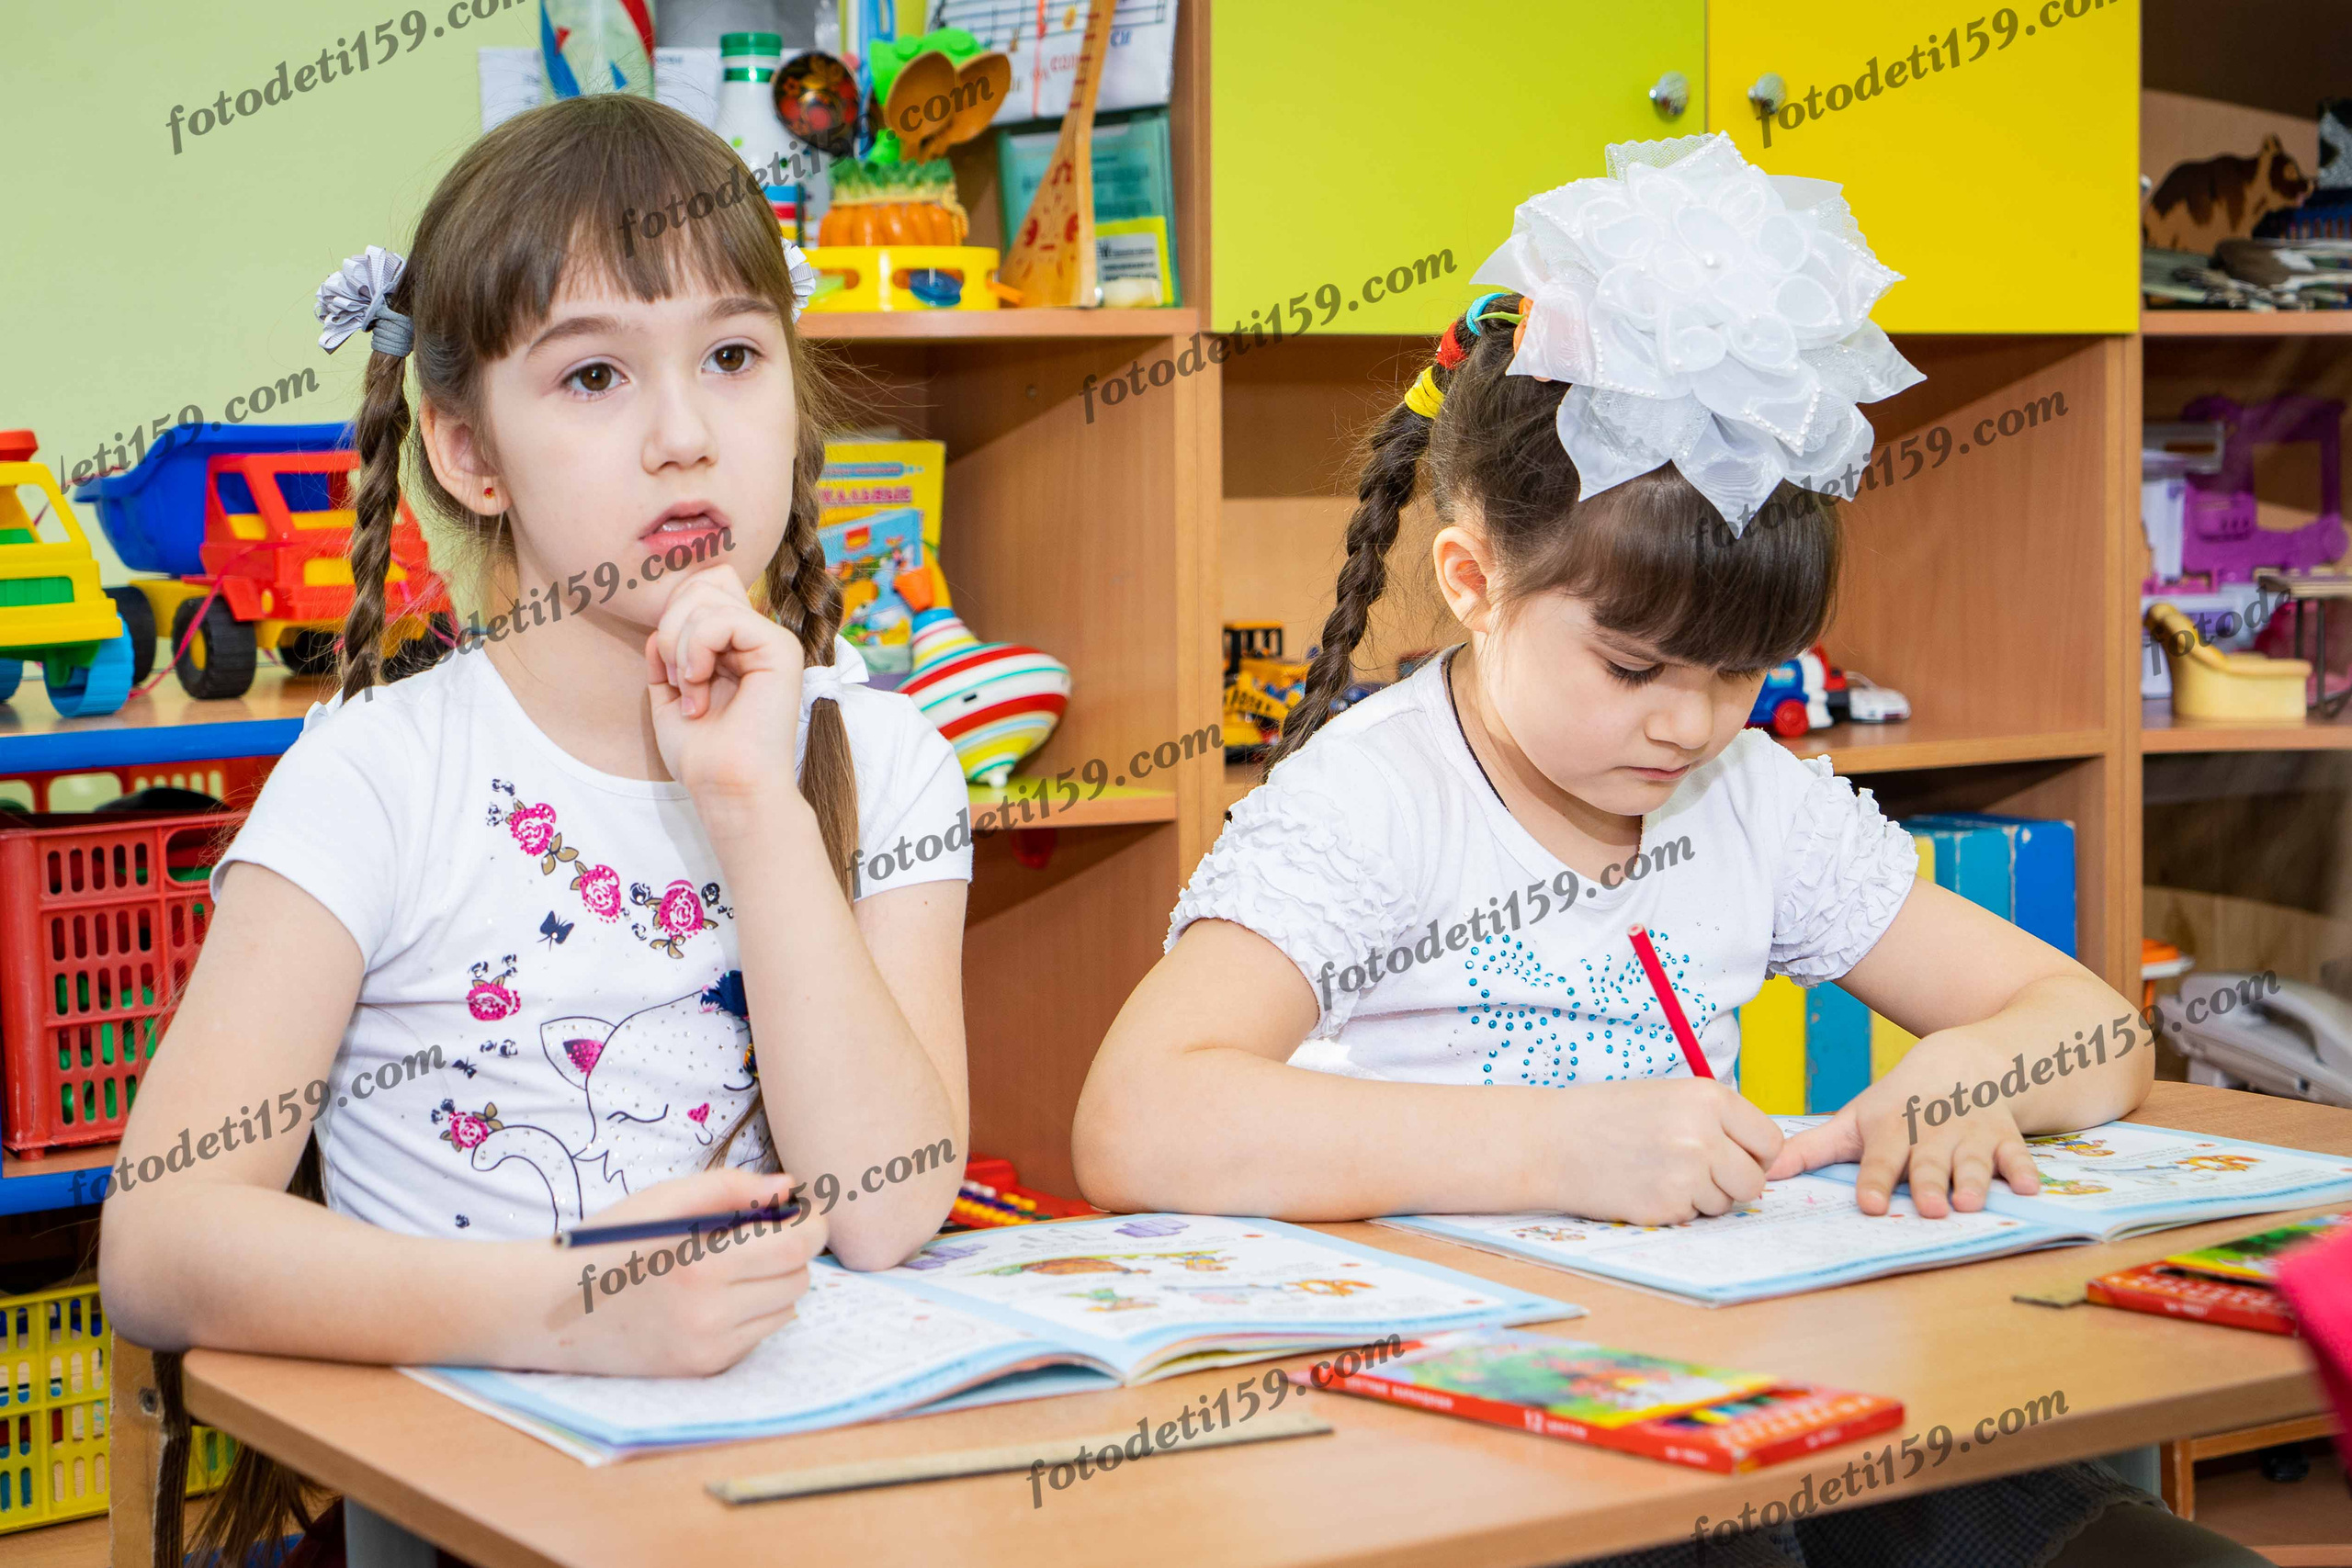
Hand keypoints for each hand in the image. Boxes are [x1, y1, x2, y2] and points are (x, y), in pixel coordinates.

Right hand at [539, 1166, 827, 1376]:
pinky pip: (756, 1336)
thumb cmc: (609, 1242)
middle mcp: (709, 1312)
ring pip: (784, 1311)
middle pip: (797, 1280)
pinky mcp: (701, 1369)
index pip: (797, 1246)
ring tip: (735, 1266)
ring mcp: (706, 1348)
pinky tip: (715, 1298)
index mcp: (702, 1262)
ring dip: (774, 1285)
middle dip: (792, 1253)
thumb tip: (788, 1188)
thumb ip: (732, 1188)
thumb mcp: (665, 1199)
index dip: (811, 1225)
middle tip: (765, 1234)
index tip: (804, 1212)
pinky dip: (751, 1314)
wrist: (550, 1309)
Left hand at [643, 566, 805, 824]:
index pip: (704, 585)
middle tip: (677, 678)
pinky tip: (699, 684)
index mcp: (737, 644)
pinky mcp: (781, 649)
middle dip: (671, 627)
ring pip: (707, 597)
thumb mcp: (670, 694)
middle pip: (702, 583)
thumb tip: (657, 629)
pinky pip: (723, 619)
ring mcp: (772, 640)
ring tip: (691, 689)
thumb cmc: (702, 754)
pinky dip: (696, 650)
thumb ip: (664, 655)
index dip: (674, 609)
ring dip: (680, 645)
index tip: (667, 664)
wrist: (727, 788)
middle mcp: (757, 637)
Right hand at [1553, 1078, 1783, 1225]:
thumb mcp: (1669, 1097)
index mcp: (1708, 1098)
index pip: (1770, 1141)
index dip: (1757, 1155)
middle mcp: (1703, 1134)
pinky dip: (1674, 1210)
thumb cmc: (1607, 1116)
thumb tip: (1763, 1158)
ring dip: (1701, 1198)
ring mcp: (1686, 1174)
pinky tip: (1642, 1187)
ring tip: (1659, 1173)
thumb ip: (1716, 1121)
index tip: (1737, 1157)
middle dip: (1733, 1184)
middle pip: (1754, 1180)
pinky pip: (1692, 1218)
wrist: (1550, 1141)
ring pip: (1725, 1204)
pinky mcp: (1666, 1207)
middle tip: (1698, 1173)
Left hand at [1767, 1035, 2040, 1217]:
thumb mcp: (1855, 1120)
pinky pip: (2018, 1154)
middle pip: (1928, 1162)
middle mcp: (1930, 1133)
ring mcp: (1970, 1135)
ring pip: (1973, 1160)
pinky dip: (2024, 1170)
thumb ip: (1812, 1150)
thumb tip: (1764, 1174)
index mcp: (1891, 1130)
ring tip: (1970, 1202)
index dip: (1875, 1180)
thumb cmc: (1899, 1103)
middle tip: (1930, 1208)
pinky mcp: (2005, 1137)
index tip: (1871, 1204)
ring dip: (1973, 1181)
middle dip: (1928, 1183)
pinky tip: (2028, 1187)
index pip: (1879, 1158)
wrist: (1963, 1062)